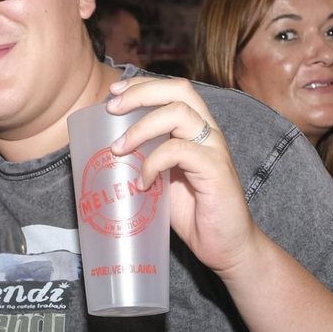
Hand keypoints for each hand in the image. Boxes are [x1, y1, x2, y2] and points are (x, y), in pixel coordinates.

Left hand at [106, 76, 260, 275]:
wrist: (225, 246)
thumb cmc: (193, 213)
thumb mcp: (162, 179)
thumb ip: (145, 159)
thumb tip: (107, 150)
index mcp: (196, 129)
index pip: (173, 90)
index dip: (142, 84)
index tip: (113, 91)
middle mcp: (208, 132)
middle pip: (179, 90)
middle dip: (140, 93)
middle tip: (111, 109)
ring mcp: (214, 148)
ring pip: (179, 113)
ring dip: (141, 128)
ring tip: (118, 150)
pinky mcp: (216, 170)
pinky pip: (179, 151)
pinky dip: (153, 163)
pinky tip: (143, 183)